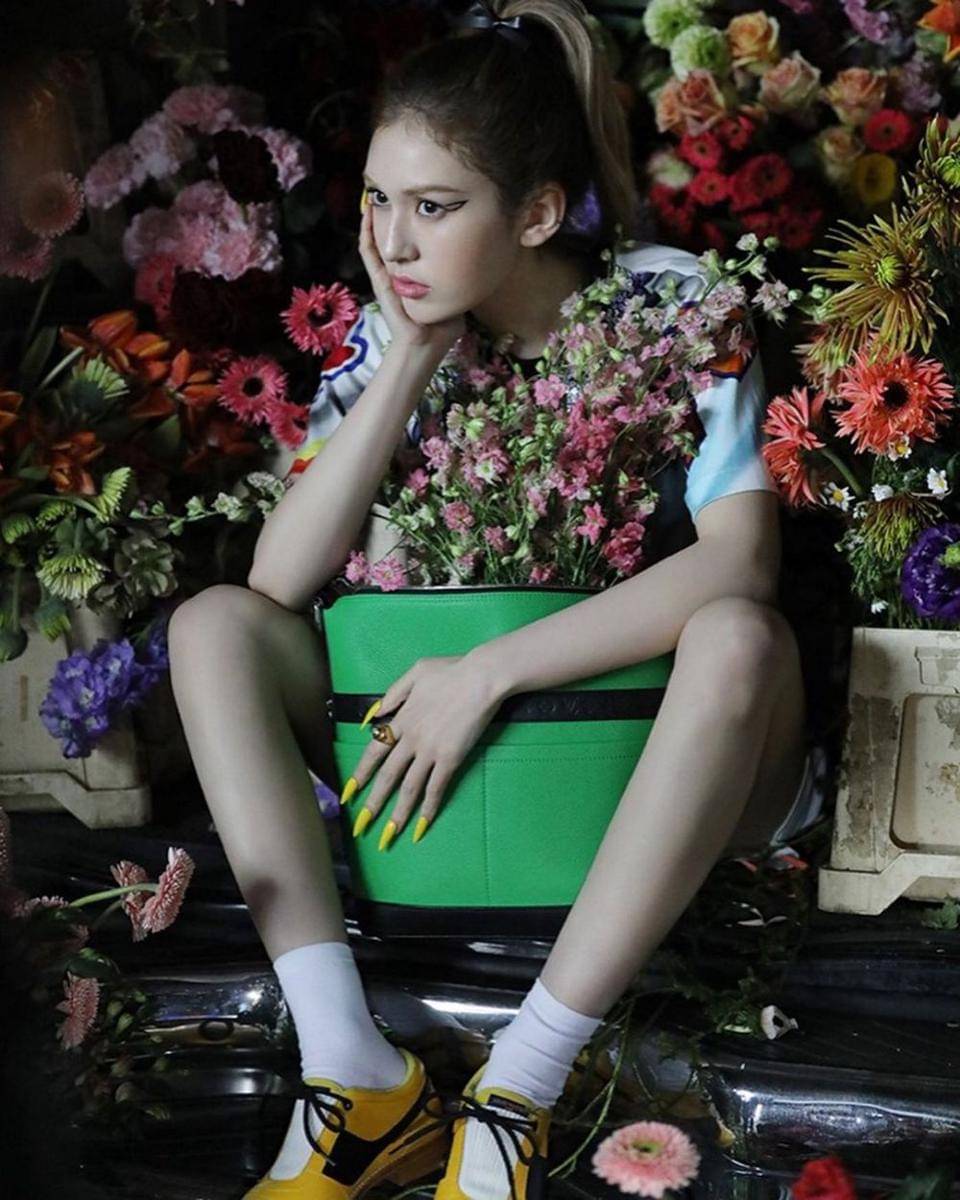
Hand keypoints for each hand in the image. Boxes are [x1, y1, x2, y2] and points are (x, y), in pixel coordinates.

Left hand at [341, 653, 503, 846]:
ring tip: (387, 836)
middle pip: (387, 776)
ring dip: (397, 814)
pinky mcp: (451, 759)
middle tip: (361, 826)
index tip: (347, 794)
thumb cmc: (451, 671)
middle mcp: (411, 739)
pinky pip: (436, 788)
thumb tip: (372, 716)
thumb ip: (393, 694)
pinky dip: (427, 808)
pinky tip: (421, 826)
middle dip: (372, 803)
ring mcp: (431, 751)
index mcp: (401, 718)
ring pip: (409, 788)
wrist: (481, 677)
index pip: (374, 752)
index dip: (359, 774)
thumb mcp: (415, 672)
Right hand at [358, 198, 465, 359]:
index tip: (415, 200)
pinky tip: (367, 214)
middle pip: (390, 237)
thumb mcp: (455, 295)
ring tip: (373, 193)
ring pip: (375, 240)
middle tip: (390, 187)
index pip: (409, 243)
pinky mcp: (381, 283)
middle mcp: (397, 273)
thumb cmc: (442, 330)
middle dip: (389, 213)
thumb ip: (461, 279)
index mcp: (412, 275)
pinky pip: (369, 254)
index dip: (408, 222)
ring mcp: (386, 277)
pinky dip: (366, 233)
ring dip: (372, 218)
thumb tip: (478, 265)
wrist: (427, 348)